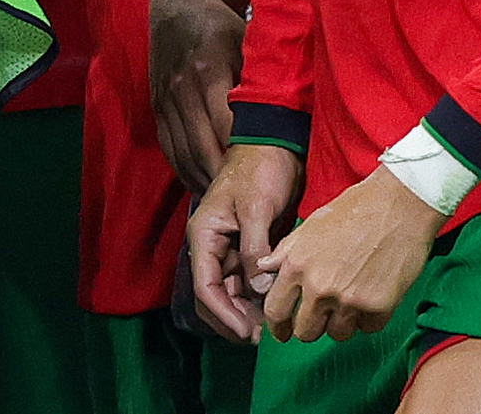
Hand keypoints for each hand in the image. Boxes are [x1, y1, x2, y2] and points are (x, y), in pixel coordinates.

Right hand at [150, 0, 245, 191]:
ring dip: (204, 182)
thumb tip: (290, 117)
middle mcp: (184, 88)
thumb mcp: (246, 43)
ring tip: (225, 203)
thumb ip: (260, 79)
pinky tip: (202, 186)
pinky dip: (185, 171)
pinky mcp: (156, 108)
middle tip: (246, 205)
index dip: (242, 158)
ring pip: (184, 154)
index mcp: (211, 70)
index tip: (262, 182)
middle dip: (223, 181)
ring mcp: (167, 100)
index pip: (228, 127)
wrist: (177, 8)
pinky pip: (170, 149)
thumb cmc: (222, 27)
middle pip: (204, 148)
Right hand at [188, 143, 301, 341]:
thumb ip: (254, 249)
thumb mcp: (256, 208)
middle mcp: (212, 246)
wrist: (276, 143)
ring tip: (272, 329)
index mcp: (204, 235)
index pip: (205, 287)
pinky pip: (247, 282)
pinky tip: (275, 308)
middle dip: (234, 319)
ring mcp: (229, 249)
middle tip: (263, 337)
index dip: (224, 314)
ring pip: (231, 293)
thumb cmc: (261, 169)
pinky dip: (257, 298)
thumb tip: (260, 290)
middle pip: (214, 297)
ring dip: (246, 312)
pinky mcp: (248, 248)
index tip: (247, 332)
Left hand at [259, 165, 443, 343]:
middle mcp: (319, 286)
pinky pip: (368, 328)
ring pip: (338, 334)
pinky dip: (370, 318)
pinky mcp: (378, 306)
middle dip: (313, 327)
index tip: (285, 331)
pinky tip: (374, 295)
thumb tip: (263, 268)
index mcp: (297, 265)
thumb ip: (285, 252)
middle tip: (324, 316)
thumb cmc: (356, 208)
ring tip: (353, 299)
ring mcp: (349, 299)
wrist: (400, 203)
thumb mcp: (311, 225)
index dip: (278, 326)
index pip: (276, 311)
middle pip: (306, 332)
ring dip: (343, 322)